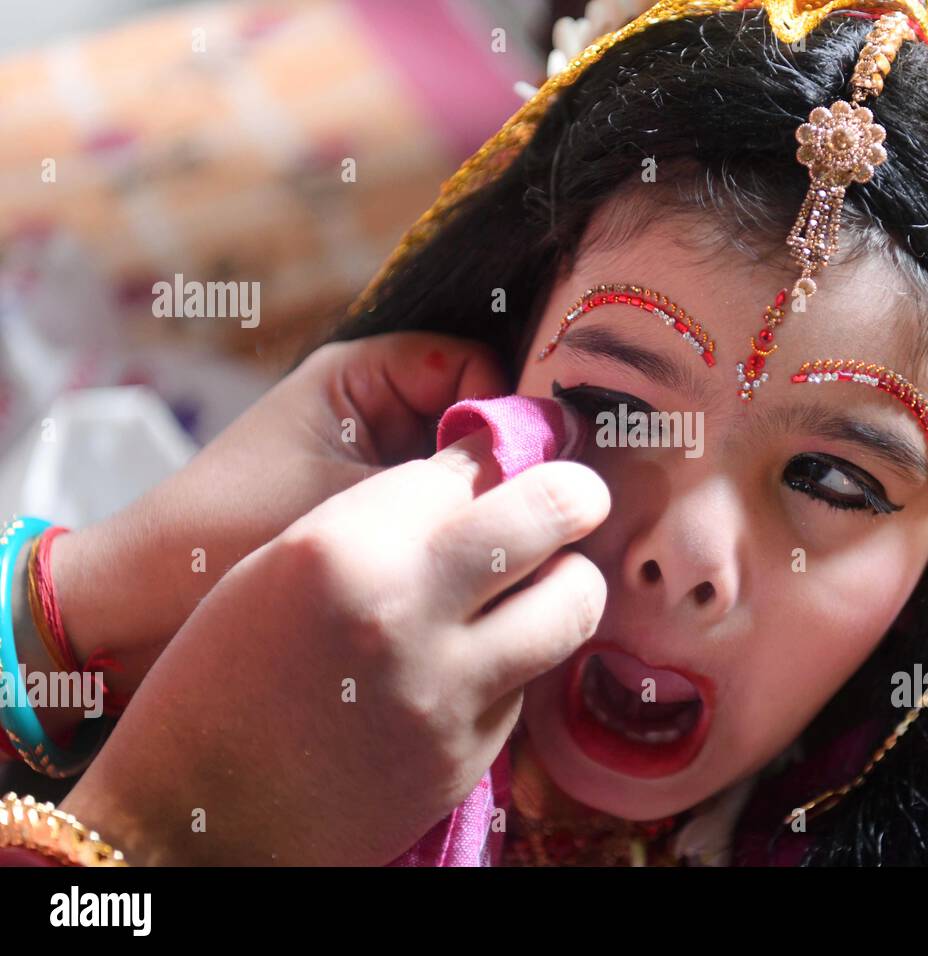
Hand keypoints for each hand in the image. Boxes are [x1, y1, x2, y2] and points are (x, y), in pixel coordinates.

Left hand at [48, 333, 507, 696]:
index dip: (509, 413)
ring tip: (505, 558)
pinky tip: (480, 582)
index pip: (474, 366)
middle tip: (533, 524)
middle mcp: (377, 414)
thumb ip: (448, 488)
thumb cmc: (222, 535)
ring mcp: (380, 472)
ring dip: (486, 512)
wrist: (141, 613)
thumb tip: (551, 482)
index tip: (530, 474)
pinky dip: (464, 546)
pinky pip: (446, 522)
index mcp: (361, 377)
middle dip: (507, 467)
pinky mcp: (379, 527)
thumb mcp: (342, 504)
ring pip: (468, 477)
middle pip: (480, 421)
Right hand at [58, 428, 610, 864]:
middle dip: (574, 494)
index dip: (493, 458)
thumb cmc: (221, 677)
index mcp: (342, 548)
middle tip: (579, 497)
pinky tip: (485, 659)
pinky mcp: (468, 756)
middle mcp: (405, 613)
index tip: (504, 461)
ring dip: (570, 581)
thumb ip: (381, 520)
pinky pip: (530, 681)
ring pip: (574, 604)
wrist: (198, 818)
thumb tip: (478, 486)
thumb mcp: (278, 566)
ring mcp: (446, 691)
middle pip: (546, 514)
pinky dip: (521, 659)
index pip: (466, 467)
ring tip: (549, 580)